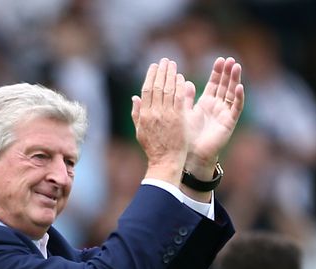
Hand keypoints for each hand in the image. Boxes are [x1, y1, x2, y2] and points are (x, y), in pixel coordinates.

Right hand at [131, 58, 191, 185]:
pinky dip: (180, 87)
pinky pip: (179, 99)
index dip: (150, 76)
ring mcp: (167, 115)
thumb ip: (136, 113)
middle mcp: (154, 113)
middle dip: (161, 71)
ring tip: (173, 64)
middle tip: (165, 60)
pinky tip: (181, 78)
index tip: (154, 66)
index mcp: (144, 115)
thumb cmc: (153, 148)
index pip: (146, 90)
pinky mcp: (178, 119)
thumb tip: (134, 97)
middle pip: (157, 87)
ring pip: (168, 90)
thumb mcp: (140, 131)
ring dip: (171, 75)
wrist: (166, 161)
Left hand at [184, 57, 244, 176]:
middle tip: (230, 59)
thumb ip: (185, 98)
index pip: (214, 84)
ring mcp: (224, 114)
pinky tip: (240, 87)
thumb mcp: (184, 113)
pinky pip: (235, 108)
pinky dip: (238, 98)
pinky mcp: (229, 123)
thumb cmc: (185, 136)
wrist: (190, 155)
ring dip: (235, 80)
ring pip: (232, 94)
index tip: (219, 60)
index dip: (217, 72)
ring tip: (237, 67)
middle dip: (228, 73)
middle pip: (225, 86)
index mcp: (205, 103)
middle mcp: (217, 107)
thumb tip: (183, 80)